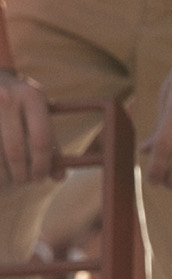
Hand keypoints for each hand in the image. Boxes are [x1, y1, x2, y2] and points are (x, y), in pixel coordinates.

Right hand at [0, 67, 59, 186]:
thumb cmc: (20, 100)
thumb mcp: (38, 112)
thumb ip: (51, 143)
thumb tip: (59, 177)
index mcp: (32, 96)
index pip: (40, 141)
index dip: (41, 165)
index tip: (41, 177)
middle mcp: (7, 98)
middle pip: (15, 150)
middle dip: (21, 173)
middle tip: (24, 181)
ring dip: (3, 174)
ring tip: (9, 179)